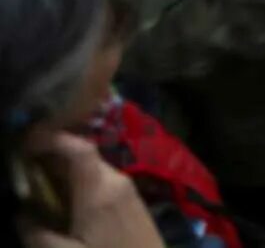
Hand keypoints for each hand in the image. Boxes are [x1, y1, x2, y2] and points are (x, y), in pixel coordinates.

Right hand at [17, 130, 162, 247]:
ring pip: (92, 169)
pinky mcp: (134, 200)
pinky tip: (67, 203)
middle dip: (53, 158)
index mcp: (100, 190)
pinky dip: (81, 184)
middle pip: (83, 156)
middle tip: (27, 171)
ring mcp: (129, 189)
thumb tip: (20, 215)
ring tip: (41, 188)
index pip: (79, 148)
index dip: (53, 139)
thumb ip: (37, 235)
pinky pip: (103, 181)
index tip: (27, 145)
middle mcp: (117, 181)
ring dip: (66, 172)